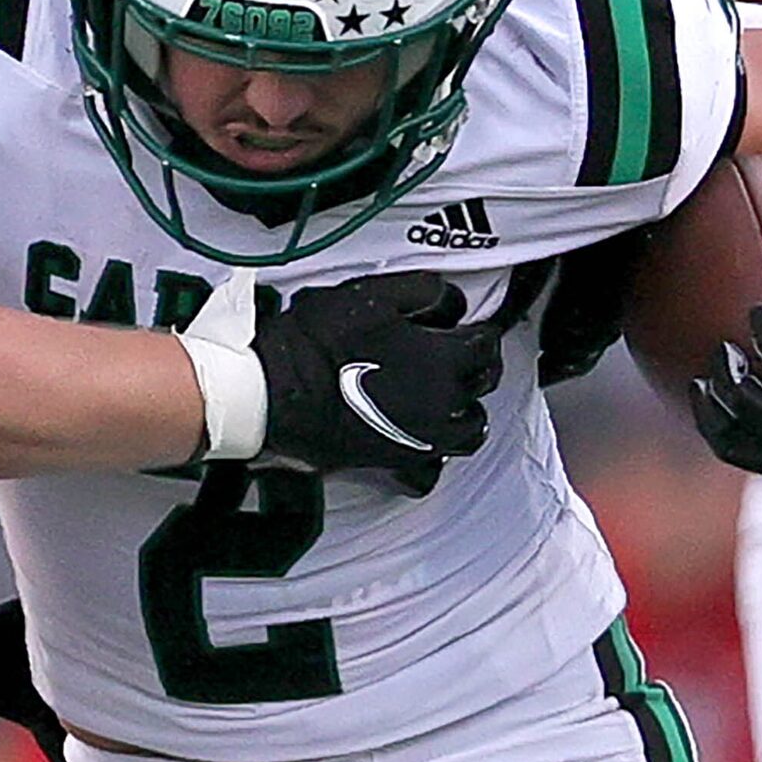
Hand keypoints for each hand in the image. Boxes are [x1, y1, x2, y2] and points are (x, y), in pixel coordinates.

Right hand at [253, 272, 502, 478]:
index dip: (479, 327)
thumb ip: (423, 291)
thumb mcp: (373, 295)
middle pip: (483, 383)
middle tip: (461, 349)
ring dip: (465, 408)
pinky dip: (434, 456)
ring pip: (469, 428)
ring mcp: (421, 438)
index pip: (487, 343)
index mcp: (445, 361)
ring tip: (449, 394)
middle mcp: (443, 405)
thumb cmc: (318, 347)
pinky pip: (431, 469)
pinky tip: (421, 437)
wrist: (274, 394)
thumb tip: (445, 300)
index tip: (468, 322)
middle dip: (477, 363)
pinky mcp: (395, 460)